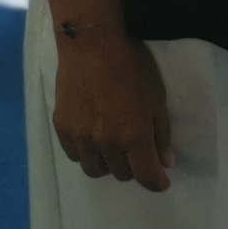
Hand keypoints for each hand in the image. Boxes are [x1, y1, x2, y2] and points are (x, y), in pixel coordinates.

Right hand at [51, 32, 173, 190]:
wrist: (94, 46)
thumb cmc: (134, 68)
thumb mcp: (157, 99)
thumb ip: (160, 134)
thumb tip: (165, 162)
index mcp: (134, 135)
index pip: (145, 174)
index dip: (156, 182)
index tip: (162, 183)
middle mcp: (105, 142)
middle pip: (120, 173)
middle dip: (134, 168)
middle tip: (139, 154)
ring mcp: (80, 137)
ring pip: (95, 169)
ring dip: (109, 165)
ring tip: (116, 149)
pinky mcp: (62, 128)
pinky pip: (75, 156)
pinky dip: (87, 154)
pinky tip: (95, 141)